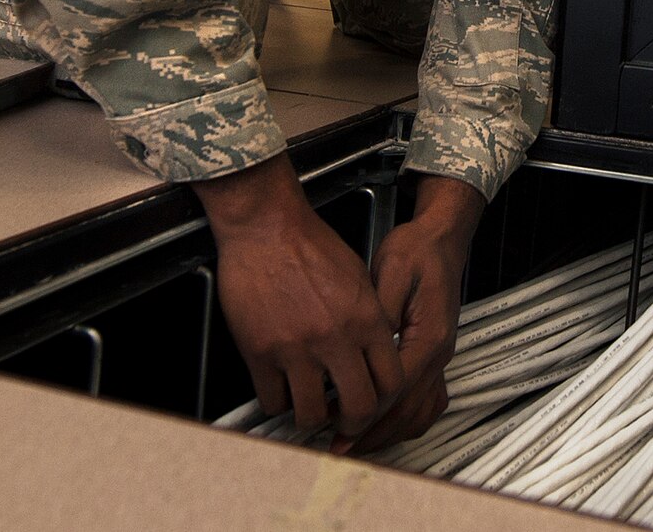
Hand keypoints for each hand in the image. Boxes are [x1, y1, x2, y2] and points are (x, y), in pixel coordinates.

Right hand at [193, 155, 405, 437]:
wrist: (266, 227)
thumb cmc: (311, 245)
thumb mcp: (359, 277)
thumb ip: (370, 317)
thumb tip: (376, 350)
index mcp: (366, 319)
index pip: (392, 382)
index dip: (385, 401)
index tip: (374, 402)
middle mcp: (336, 338)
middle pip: (358, 408)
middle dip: (353, 424)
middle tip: (344, 424)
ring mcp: (297, 349)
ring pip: (312, 414)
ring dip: (311, 417)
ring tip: (308, 407)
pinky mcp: (260, 352)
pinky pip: (273, 399)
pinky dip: (277, 401)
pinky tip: (280, 388)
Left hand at [349, 174, 484, 451]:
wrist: (441, 238)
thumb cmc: (416, 250)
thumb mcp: (390, 272)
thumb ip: (376, 314)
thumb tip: (355, 348)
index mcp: (429, 335)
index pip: (396, 389)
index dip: (364, 411)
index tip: (335, 425)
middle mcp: (440, 352)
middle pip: (407, 410)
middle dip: (371, 433)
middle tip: (337, 448)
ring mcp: (442, 357)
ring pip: (420, 412)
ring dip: (387, 434)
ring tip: (354, 444)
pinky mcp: (435, 356)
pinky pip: (428, 403)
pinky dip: (406, 422)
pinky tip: (384, 427)